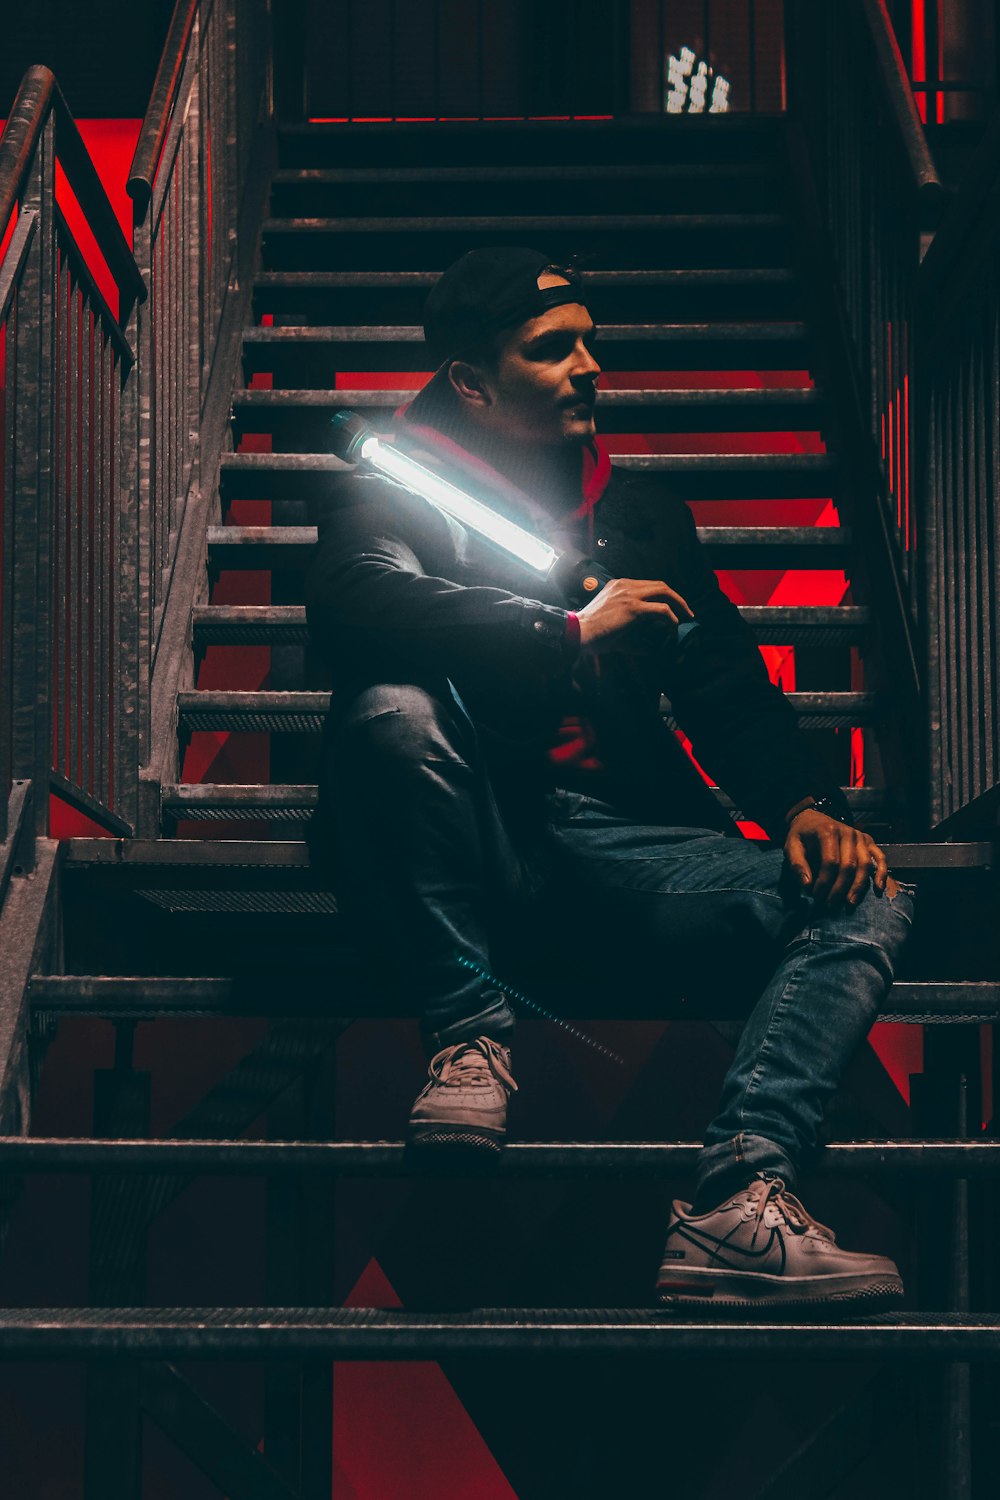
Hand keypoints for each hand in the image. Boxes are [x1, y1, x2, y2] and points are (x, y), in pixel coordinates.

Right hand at [576, 577, 693, 656]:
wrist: (577, 633)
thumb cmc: (592, 633)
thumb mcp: (613, 623)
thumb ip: (631, 630)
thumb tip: (651, 647)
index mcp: (619, 585)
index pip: (648, 585)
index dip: (664, 596)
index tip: (673, 608)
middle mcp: (625, 585)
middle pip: (660, 585)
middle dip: (677, 598)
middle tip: (686, 613)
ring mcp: (629, 594)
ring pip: (664, 592)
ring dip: (679, 605)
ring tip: (686, 618)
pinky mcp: (633, 608)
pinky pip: (661, 610)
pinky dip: (671, 619)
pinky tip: (674, 628)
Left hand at [784, 808, 898, 908]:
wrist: (813, 820)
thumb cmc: (802, 836)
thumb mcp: (791, 846)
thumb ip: (797, 864)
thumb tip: (807, 885)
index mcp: (828, 831)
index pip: (830, 861)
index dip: (825, 881)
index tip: (817, 896)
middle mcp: (847, 832)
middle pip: (849, 865)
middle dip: (840, 888)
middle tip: (831, 905)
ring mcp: (860, 836)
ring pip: (865, 864)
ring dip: (858, 886)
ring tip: (849, 903)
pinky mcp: (868, 841)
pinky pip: (879, 858)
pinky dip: (882, 873)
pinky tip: (878, 889)